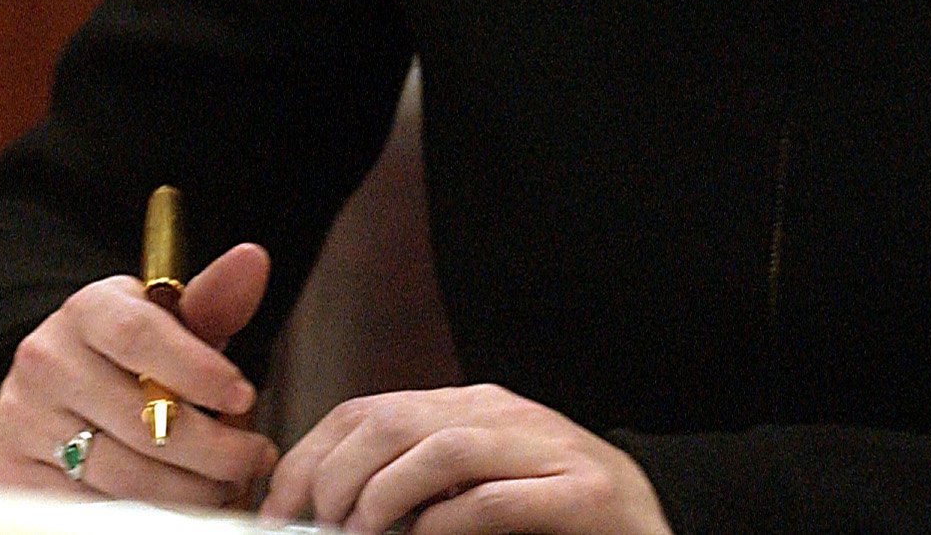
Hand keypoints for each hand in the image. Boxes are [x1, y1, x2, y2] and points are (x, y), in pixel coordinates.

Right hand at [0, 242, 280, 507]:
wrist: (62, 395)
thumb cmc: (133, 358)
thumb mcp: (172, 324)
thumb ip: (214, 299)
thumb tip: (252, 260)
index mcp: (86, 311)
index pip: (139, 337)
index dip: (199, 371)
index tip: (245, 396)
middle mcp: (43, 362)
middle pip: (141, 419)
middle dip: (214, 449)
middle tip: (253, 457)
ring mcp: (21, 422)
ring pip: (124, 476)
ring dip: (190, 491)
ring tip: (226, 485)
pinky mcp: (10, 476)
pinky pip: (91, 510)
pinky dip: (147, 514)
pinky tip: (179, 505)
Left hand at [260, 384, 670, 534]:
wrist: (654, 522)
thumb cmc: (552, 516)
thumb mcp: (471, 486)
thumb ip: (413, 485)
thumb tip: (325, 512)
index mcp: (470, 407)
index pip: (366, 409)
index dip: (310, 459)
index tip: (277, 511)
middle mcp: (504, 414)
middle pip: (392, 422)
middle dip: (337, 480)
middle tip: (321, 531)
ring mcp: (546, 448)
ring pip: (440, 448)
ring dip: (384, 500)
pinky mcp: (581, 493)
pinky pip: (494, 499)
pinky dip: (445, 525)